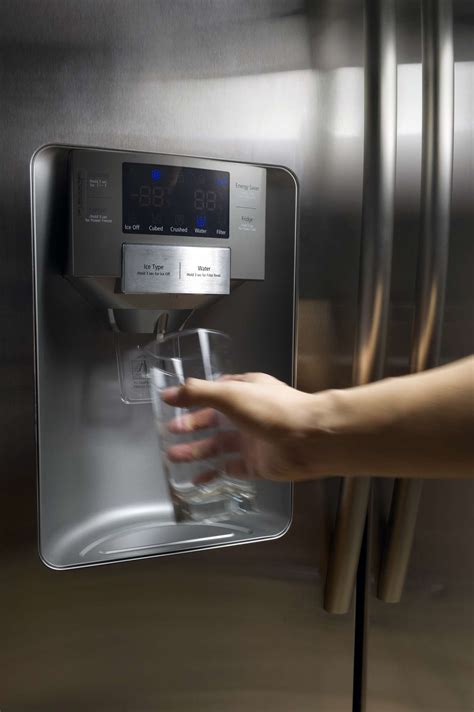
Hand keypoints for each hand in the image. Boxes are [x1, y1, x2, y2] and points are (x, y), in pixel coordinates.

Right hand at [161, 373, 333, 480]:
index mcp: (244, 391)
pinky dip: (214, 474)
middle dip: (191, 426)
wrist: (308, 439)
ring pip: (218, 446)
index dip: (194, 399)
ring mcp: (252, 441)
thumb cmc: (270, 409)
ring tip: (172, 457)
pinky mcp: (256, 465)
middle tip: (169, 433)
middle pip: (213, 421)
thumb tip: (168, 394)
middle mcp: (248, 415)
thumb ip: (197, 393)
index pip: (215, 393)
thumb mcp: (230, 394)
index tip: (173, 405)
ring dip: (196, 451)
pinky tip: (197, 480)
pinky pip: (230, 470)